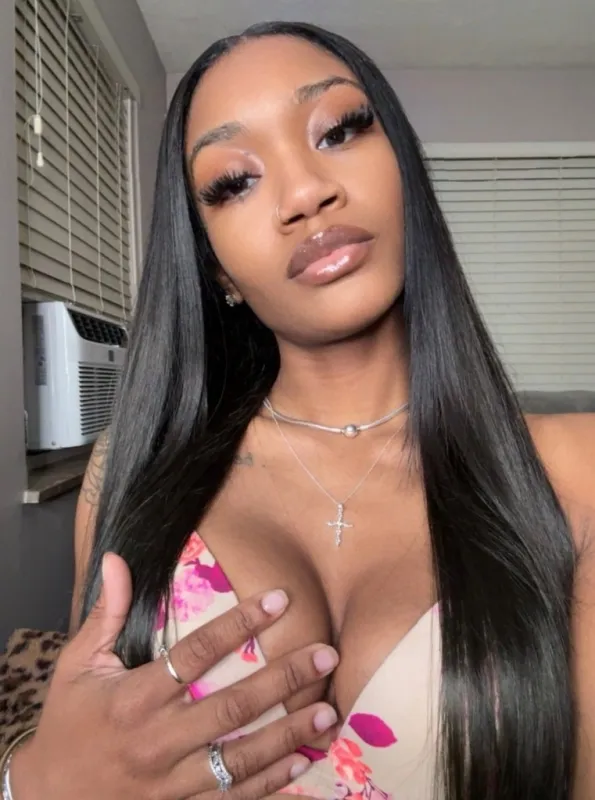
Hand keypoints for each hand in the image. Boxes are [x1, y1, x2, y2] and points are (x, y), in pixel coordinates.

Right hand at [10, 553, 337, 798]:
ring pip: (240, 758)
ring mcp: (171, 781)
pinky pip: (231, 798)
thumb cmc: (67, 725)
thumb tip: (115, 560)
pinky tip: (300, 763)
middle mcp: (157, 740)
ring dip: (289, 734)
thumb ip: (105, 615)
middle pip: (230, 707)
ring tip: (328, 711)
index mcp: (134, 698)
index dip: (239, 625)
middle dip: (282, 680)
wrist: (48, 798)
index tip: (278, 600)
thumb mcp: (75, 667)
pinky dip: (269, 783)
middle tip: (325, 655)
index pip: (196, 654)